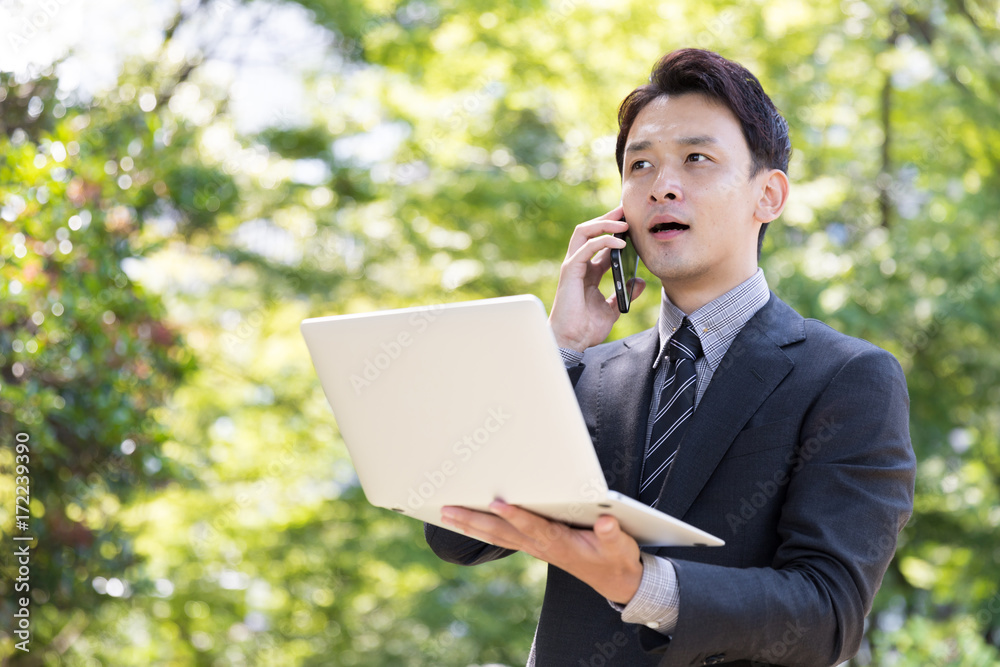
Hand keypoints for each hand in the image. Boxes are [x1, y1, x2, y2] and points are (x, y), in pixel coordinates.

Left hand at [441, 501, 642, 603]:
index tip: (498, 503)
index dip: (516, 516)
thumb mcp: (620, 546)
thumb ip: (611, 534)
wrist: (614, 580)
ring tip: (446, 513)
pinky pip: (501, 537)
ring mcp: (535, 546)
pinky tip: (467, 522)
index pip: (534, 527)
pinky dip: (481, 528)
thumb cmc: (615, 557)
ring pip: (496, 535)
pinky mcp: (534, 545)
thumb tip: (605, 521)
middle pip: (502, 533)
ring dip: (470, 524)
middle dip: (474, 520)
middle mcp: (541, 545)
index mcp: (560, 543)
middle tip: (448, 509)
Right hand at [549, 206, 646, 351]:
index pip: (601, 242)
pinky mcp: (570, 271)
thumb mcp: (613, 308)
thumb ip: (625, 293)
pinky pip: (586, 247)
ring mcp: (573, 266)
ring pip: (585, 231)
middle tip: (627, 211)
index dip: (616, 231)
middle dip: (609, 218)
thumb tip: (640, 281)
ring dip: (605, 223)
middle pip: (590, 230)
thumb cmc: (586, 328)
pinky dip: (604, 241)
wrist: (572, 341)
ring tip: (625, 223)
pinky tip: (621, 243)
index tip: (634, 224)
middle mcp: (578, 264)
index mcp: (587, 271)